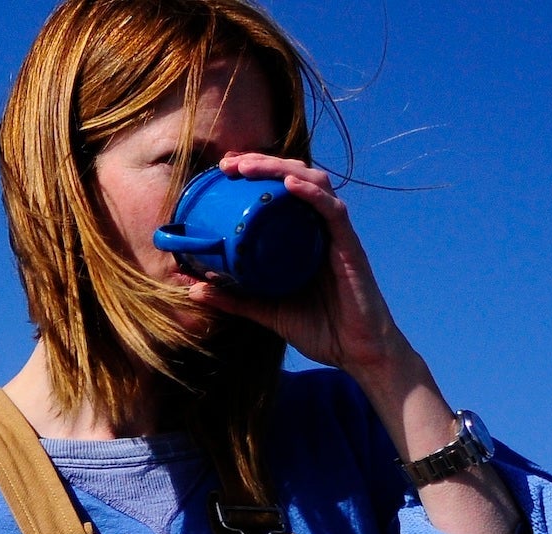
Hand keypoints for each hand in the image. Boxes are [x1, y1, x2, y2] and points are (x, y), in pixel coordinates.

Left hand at [185, 153, 408, 377]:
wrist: (356, 352)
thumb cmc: (319, 328)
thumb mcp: (265, 311)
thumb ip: (234, 299)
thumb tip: (194, 289)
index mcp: (302, 237)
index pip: (281, 192)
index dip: (256, 174)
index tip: (223, 171)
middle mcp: (320, 228)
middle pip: (295, 178)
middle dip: (262, 163)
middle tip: (228, 163)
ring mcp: (336, 235)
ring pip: (314, 184)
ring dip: (280, 170)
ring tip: (248, 166)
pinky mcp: (349, 246)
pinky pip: (332, 211)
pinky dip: (311, 194)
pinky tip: (290, 184)